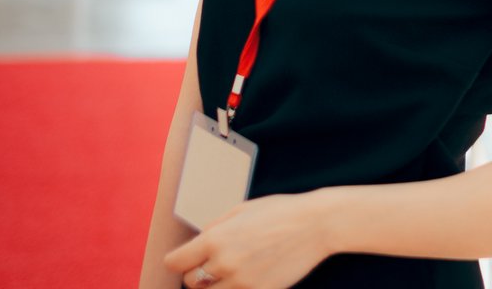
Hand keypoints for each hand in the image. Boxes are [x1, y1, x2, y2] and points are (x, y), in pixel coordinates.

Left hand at [165, 192, 330, 288]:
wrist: (317, 224)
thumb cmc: (281, 211)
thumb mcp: (241, 209)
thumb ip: (215, 227)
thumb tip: (196, 242)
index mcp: (216, 239)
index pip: (174, 262)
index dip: (177, 261)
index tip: (182, 260)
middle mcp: (225, 263)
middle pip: (190, 282)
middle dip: (196, 274)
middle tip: (210, 265)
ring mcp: (242, 282)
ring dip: (215, 285)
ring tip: (229, 271)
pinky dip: (238, 288)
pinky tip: (249, 275)